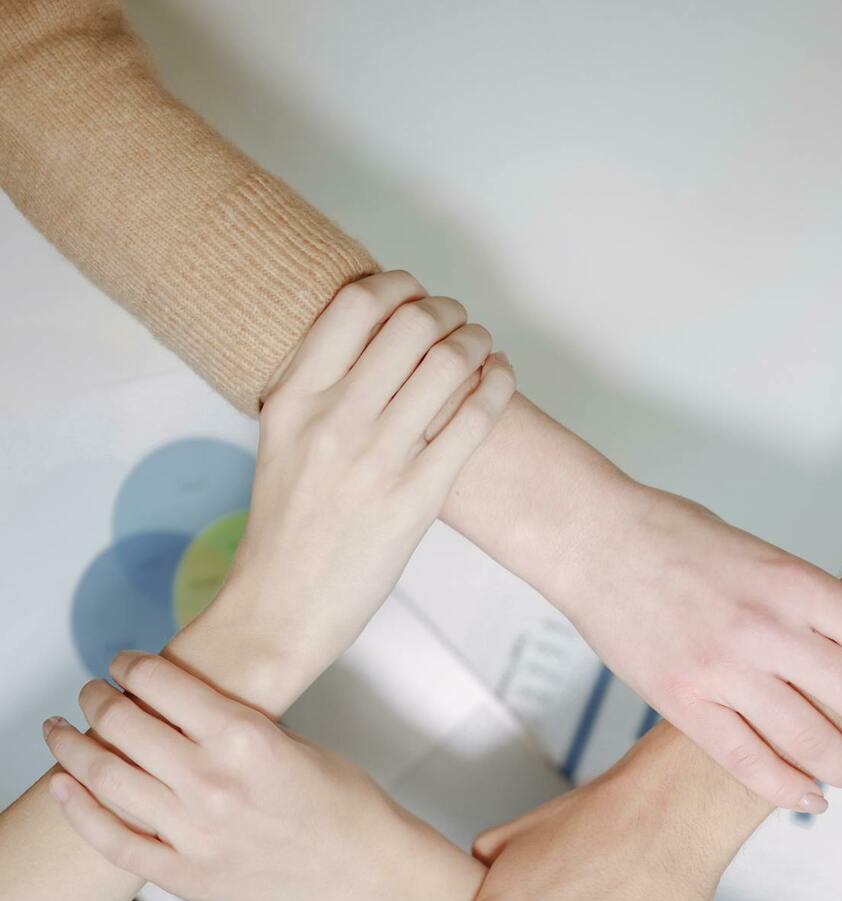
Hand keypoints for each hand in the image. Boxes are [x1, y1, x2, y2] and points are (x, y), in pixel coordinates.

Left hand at [41, 652, 401, 900]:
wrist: (363, 869)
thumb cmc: (339, 801)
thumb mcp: (290, 738)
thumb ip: (228, 724)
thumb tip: (172, 704)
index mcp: (242, 737)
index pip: (157, 682)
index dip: (128, 665)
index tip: (120, 664)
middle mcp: (211, 782)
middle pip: (122, 723)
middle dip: (96, 699)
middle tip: (90, 693)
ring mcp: (194, 833)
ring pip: (105, 778)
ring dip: (72, 746)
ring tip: (60, 731)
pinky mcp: (186, 875)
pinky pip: (115, 842)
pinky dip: (79, 812)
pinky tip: (60, 787)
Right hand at [186, 269, 514, 713]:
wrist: (279, 611)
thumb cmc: (284, 533)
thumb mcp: (279, 443)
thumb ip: (318, 392)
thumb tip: (371, 345)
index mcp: (293, 399)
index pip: (354, 303)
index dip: (397, 284)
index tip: (412, 293)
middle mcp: (334, 421)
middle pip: (412, 323)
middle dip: (447, 311)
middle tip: (457, 322)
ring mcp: (377, 460)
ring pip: (450, 363)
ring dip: (478, 342)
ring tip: (482, 348)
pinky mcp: (416, 500)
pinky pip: (474, 421)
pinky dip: (498, 386)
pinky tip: (499, 379)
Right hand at [553, 484, 841, 810]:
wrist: (593, 541)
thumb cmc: (670, 539)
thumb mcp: (760, 555)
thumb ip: (806, 604)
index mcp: (792, 582)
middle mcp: (764, 627)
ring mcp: (720, 668)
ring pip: (813, 743)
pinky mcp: (680, 702)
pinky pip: (749, 763)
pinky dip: (789, 789)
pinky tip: (808, 796)